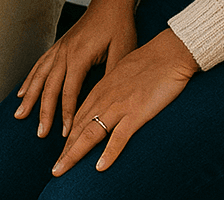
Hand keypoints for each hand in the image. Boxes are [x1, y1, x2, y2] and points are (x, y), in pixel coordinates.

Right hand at [16, 0, 139, 137]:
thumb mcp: (123, 52)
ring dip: (30, 96)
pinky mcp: (60, 45)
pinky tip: (23, 91)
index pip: (69, 91)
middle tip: (40, 133)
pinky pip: (40, 64)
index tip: (66, 134)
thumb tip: (106, 102)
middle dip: (43, 110)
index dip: (66, 114)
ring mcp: (60, 48)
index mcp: (79, 55)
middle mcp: (65, 52)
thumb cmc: (119, 26)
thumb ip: (112, 76)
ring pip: (40, 75)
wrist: (111, 1)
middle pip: (50, 86)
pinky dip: (30, 79)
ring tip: (20, 115)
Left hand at [52, 28, 198, 175]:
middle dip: (66, 150)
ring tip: (62, 169)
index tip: (61, 153)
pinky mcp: (136, 112)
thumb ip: (112, 87)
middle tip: (55, 169)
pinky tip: (100, 167)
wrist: (169, 53)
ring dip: (75, 154)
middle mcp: (105, 98)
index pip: (79, 117)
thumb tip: (108, 99)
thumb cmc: (149, 61)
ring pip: (91, 133)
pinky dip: (109, 153)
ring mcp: (119, 106)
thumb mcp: (122, 72)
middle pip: (79, 128)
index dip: (68, 137)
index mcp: (101, 89)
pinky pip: (120, 136)